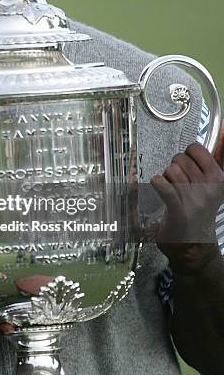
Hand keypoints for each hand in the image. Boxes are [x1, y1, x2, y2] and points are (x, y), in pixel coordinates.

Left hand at [151, 142, 223, 272]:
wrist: (193, 244)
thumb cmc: (198, 210)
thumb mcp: (211, 184)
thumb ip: (212, 159)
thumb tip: (222, 130)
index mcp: (219, 178)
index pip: (196, 148)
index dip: (186, 155)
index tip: (187, 166)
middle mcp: (209, 188)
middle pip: (179, 159)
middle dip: (174, 167)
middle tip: (177, 182)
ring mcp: (195, 200)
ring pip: (170, 171)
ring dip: (166, 178)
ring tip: (170, 190)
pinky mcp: (180, 212)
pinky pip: (167, 189)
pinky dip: (159, 183)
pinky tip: (157, 183)